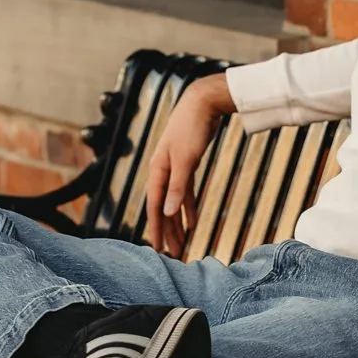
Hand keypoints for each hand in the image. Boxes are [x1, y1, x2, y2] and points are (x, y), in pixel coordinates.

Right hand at [146, 73, 234, 257]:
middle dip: (168, 232)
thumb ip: (177, 187)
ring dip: (177, 223)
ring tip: (181, 243)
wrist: (202, 103)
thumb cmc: (192, 128)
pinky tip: (193, 221)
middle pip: (163, 208)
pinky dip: (188, 207)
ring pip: (174, 202)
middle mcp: (162, 171)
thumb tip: (168, 213)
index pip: (155, 206)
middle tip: (174, 255)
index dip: (157, 229)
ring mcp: (174, 168)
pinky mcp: (187, 165)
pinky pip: (185, 192)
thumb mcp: (186, 160)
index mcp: (158, 171)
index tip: (159, 250)